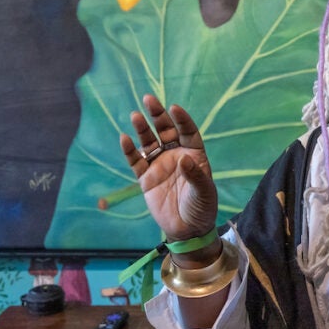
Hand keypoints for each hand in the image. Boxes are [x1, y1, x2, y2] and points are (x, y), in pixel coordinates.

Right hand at [120, 94, 217, 245]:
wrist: (188, 229)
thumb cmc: (202, 208)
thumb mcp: (204, 192)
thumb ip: (195, 175)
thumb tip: (183, 159)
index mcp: (194, 155)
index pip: (187, 132)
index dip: (181, 120)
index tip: (174, 108)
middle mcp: (176, 156)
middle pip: (166, 131)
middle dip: (158, 115)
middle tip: (149, 99)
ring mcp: (160, 166)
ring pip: (149, 143)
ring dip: (142, 129)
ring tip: (135, 115)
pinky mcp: (146, 179)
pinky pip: (136, 161)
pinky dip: (130, 151)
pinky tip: (124, 138)